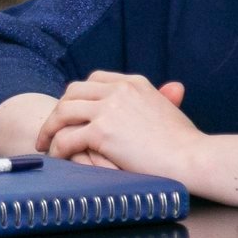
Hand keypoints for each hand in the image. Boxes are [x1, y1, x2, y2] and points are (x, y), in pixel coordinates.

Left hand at [35, 72, 197, 178]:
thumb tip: (173, 89)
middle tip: (50, 129)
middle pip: (72, 93)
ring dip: (49, 128)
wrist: (193, 158)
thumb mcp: (172, 109)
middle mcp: (118, 90)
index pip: (94, 80)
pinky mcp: (102, 131)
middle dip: (58, 110)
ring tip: (44, 144)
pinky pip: (67, 138)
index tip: (72, 112)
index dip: (78, 96)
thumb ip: (163, 97)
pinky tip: (56, 158)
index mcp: (133, 83)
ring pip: (63, 112)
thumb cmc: (187, 142)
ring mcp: (108, 109)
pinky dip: (57, 148)